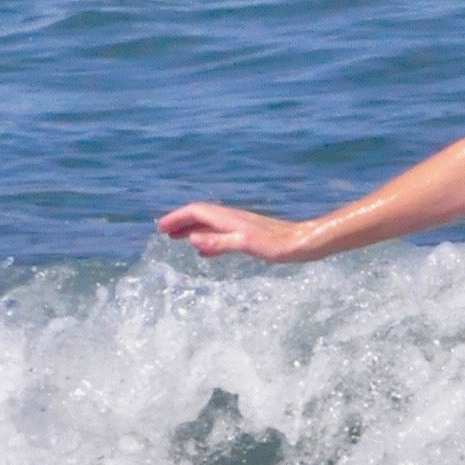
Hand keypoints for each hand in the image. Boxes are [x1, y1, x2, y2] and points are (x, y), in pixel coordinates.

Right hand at [156, 200, 307, 262]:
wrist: (303, 243)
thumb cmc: (276, 245)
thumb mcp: (246, 244)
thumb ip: (220, 242)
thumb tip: (193, 240)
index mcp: (229, 218)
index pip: (197, 212)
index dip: (178, 218)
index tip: (161, 228)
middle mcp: (232, 218)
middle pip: (201, 216)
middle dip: (181, 222)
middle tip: (164, 232)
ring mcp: (240, 226)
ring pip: (210, 225)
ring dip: (192, 230)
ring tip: (178, 239)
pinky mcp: (248, 235)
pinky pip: (220, 234)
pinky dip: (207, 240)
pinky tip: (204, 251)